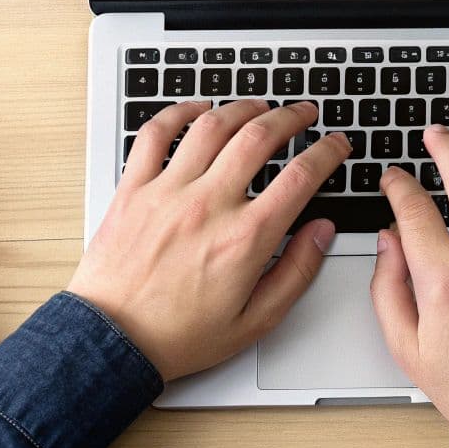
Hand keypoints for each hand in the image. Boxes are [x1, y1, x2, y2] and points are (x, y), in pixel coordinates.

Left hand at [67, 98, 348, 380]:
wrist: (113, 342)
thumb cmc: (178, 336)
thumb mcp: (255, 320)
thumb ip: (296, 272)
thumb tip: (321, 232)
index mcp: (244, 238)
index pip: (300, 177)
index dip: (327, 152)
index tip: (336, 145)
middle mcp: (208, 206)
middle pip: (259, 137)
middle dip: (291, 117)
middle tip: (304, 113)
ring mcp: (167, 192)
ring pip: (212, 126)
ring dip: (243, 107)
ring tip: (260, 105)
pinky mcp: (133, 189)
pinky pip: (155, 134)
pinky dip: (179, 112)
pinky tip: (197, 109)